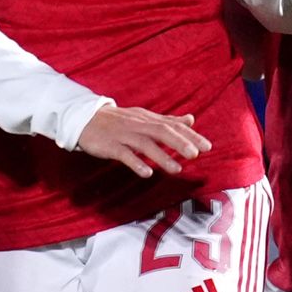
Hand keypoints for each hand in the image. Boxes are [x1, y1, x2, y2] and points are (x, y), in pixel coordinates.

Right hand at [75, 102, 211, 178]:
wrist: (84, 119)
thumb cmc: (118, 121)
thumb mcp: (144, 117)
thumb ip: (167, 120)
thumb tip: (191, 119)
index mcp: (148, 119)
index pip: (172, 125)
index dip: (190, 135)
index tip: (207, 147)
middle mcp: (138, 125)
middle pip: (161, 131)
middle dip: (179, 142)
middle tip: (195, 154)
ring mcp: (123, 135)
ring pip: (144, 144)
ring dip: (161, 156)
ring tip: (177, 169)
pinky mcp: (110, 145)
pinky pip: (124, 154)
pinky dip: (136, 163)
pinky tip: (147, 173)